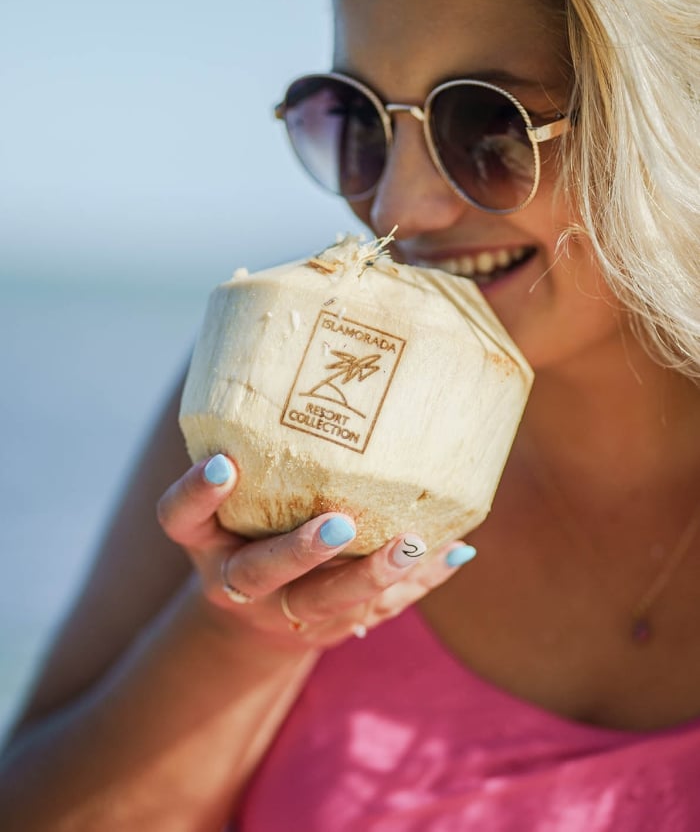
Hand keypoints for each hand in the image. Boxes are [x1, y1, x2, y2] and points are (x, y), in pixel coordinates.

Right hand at [157, 453, 475, 648]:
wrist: (252, 620)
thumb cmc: (244, 528)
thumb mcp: (225, 497)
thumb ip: (249, 445)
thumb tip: (294, 342)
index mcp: (205, 541)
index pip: (180, 518)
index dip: (195, 494)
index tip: (223, 461)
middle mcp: (238, 581)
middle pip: (261, 572)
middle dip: (301, 550)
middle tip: (340, 522)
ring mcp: (284, 612)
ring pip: (323, 603)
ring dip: (369, 574)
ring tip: (411, 542)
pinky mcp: (333, 626)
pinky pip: (379, 608)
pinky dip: (420, 581)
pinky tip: (456, 549)